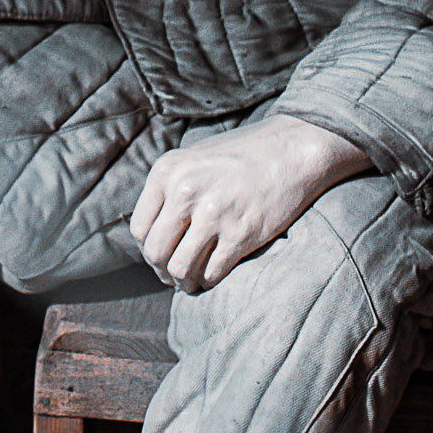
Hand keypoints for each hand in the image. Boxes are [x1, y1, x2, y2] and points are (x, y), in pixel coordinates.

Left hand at [129, 116, 372, 293]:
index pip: (139, 228)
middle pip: (155, 252)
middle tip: (173, 276)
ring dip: (183, 282)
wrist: (292, 150)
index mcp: (168, 171)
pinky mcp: (241, 233)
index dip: (147, 249)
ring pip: (179, 268)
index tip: (159, 256)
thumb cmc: (242, 155)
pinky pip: (211, 272)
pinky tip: (212, 276)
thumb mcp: (194, 159)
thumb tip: (152, 231)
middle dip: (162, 270)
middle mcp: (185, 191)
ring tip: (191, 282)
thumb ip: (171, 188)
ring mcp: (213, 213)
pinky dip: (209, 280)